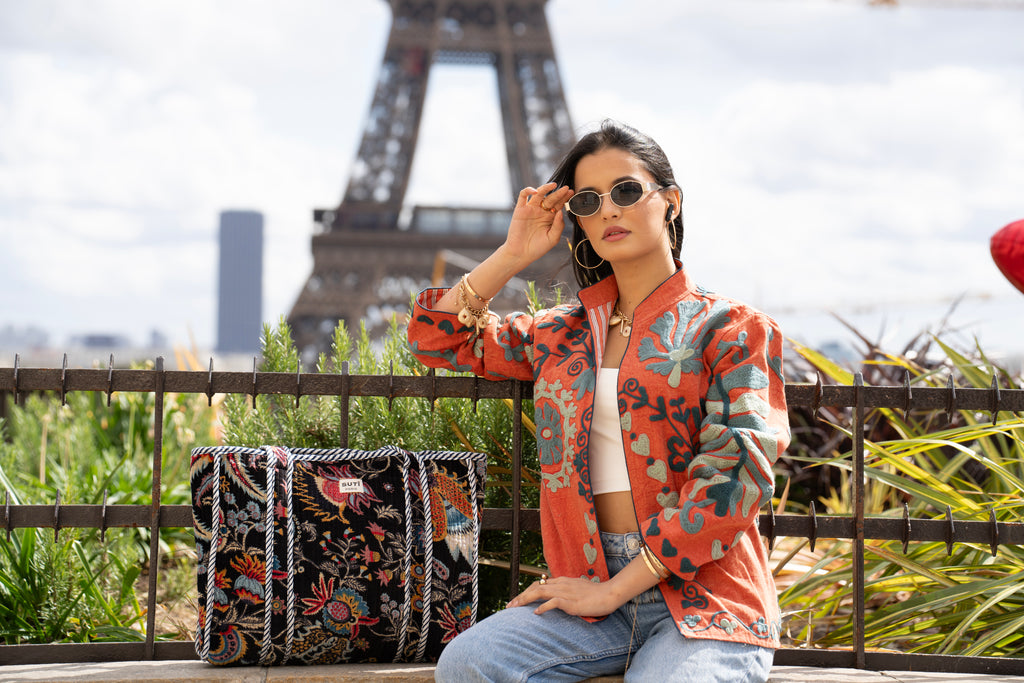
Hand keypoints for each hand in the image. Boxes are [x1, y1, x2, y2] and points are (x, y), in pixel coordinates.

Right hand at [501, 182, 573, 266]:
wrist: (521, 254)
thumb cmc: (537, 248)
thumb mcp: (552, 238)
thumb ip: (558, 225)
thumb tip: (561, 211)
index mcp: (550, 217)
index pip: (559, 204)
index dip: (565, 198)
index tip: (572, 193)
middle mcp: (541, 211)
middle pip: (551, 198)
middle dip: (559, 193)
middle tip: (566, 189)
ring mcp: (531, 209)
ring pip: (539, 194)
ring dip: (546, 188)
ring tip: (554, 185)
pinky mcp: (520, 210)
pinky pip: (523, 196)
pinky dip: (528, 191)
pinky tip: (535, 191)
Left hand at [506, 574, 623, 617]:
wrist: (609, 594)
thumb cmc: (595, 594)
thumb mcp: (577, 590)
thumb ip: (565, 591)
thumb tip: (555, 598)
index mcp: (562, 581)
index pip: (539, 584)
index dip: (526, 591)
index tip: (517, 600)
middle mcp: (561, 584)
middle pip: (535, 587)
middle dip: (520, 596)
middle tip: (509, 605)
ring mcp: (566, 591)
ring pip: (540, 592)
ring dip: (525, 600)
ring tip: (515, 607)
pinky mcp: (571, 601)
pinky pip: (554, 602)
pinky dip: (543, 607)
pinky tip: (536, 613)